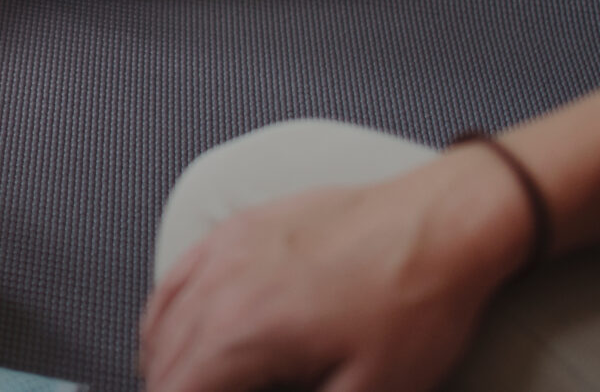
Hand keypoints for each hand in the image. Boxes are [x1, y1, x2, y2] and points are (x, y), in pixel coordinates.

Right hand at [141, 149, 531, 391]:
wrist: (440, 223)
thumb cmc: (413, 304)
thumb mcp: (371, 391)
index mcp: (242, 334)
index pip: (176, 390)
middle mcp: (218, 287)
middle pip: (162, 364)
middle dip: (177, 389)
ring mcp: (222, 250)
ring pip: (159, 323)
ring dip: (167, 365)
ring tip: (197, 387)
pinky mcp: (237, 228)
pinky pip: (174, 279)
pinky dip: (167, 318)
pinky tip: (182, 337)